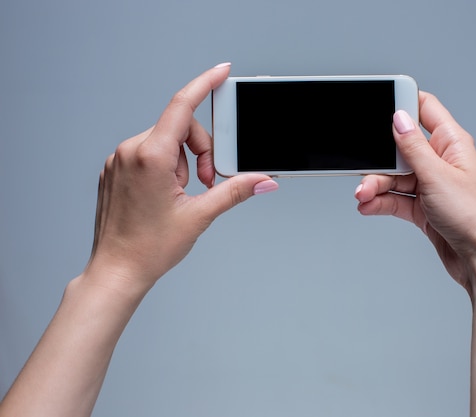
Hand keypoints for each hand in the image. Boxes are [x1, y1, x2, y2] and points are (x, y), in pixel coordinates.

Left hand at [85, 63, 277, 295]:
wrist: (116, 271)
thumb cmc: (148, 248)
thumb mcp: (199, 216)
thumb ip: (235, 191)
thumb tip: (263, 180)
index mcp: (149, 156)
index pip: (182, 106)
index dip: (205, 84)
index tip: (222, 71)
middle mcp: (129, 151)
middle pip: (180, 129)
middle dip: (201, 152)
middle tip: (206, 184)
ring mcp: (119, 161)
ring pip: (165, 143)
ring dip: (183, 164)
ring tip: (181, 196)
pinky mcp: (115, 170)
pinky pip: (148, 154)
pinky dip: (165, 168)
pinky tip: (165, 196)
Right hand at [355, 92, 475, 292]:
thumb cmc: (472, 216)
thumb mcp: (436, 176)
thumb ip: (413, 147)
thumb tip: (398, 118)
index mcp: (451, 143)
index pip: (425, 109)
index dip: (402, 103)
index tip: (378, 105)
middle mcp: (440, 161)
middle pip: (399, 149)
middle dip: (378, 161)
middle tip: (363, 169)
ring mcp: (430, 184)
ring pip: (394, 177)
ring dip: (375, 185)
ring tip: (362, 197)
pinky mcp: (423, 207)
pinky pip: (395, 198)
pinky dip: (380, 202)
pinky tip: (368, 206)